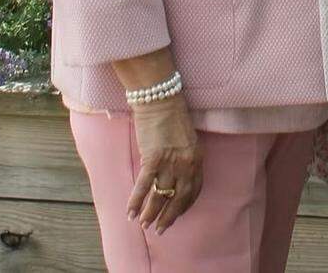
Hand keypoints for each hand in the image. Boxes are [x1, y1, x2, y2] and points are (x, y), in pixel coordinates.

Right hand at [127, 95, 202, 232]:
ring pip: (160, 196)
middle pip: (179, 198)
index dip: (184, 205)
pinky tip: (130, 213)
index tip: (177, 214)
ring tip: (144, 224)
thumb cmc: (173, 115)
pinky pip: (143, 186)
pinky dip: (135, 201)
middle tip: (160, 229)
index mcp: (197, 156)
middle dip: (169, 216)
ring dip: (151, 213)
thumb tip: (175, 175)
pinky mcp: (152, 158)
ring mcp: (170, 162)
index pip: (194, 189)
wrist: (161, 98)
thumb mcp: (187, 138)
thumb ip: (184, 157)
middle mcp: (186, 163)